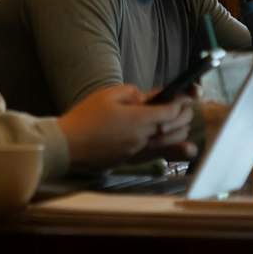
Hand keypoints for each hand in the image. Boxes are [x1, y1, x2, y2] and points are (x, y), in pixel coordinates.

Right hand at [58, 86, 195, 167]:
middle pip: (178, 129)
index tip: (183, 94)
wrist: (68, 146)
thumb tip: (147, 97)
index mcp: (139, 120)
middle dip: (184, 115)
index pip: (172, 112)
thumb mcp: (108, 95)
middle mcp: (144, 138)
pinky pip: (159, 153)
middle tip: (182, 105)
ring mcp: (139, 152)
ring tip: (177, 120)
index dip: (181, 102)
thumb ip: (133, 93)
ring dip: (179, 131)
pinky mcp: (133, 160)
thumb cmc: (85, 118)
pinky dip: (170, 146)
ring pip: (172, 144)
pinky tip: (175, 142)